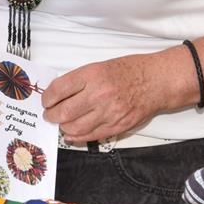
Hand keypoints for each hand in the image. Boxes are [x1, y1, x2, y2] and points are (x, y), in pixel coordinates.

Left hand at [41, 54, 160, 143]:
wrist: (156, 82)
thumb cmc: (128, 71)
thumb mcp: (99, 66)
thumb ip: (79, 81)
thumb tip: (58, 94)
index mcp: (92, 75)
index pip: (59, 89)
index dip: (47, 98)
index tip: (46, 100)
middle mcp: (99, 94)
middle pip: (63, 112)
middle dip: (51, 115)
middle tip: (49, 114)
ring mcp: (108, 112)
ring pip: (74, 128)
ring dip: (63, 127)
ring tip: (61, 123)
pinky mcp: (117, 126)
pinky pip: (91, 136)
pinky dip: (77, 137)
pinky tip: (72, 134)